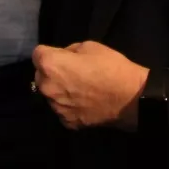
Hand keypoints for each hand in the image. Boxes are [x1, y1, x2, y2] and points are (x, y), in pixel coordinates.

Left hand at [32, 41, 148, 130]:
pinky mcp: (67, 122)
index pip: (37, 54)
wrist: (131, 99)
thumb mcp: (90, 46)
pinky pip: (62, 110)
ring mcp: (56, 107)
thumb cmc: (111, 67)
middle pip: (40, 76)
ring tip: (80, 89)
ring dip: (59, 90)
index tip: (62, 55)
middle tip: (71, 72)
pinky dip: (69, 106)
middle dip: (51, 72)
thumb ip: (69, 52)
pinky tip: (84, 103)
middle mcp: (47, 87)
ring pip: (51, 95)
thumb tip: (64, 58)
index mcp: (50, 65)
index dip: (50, 52)